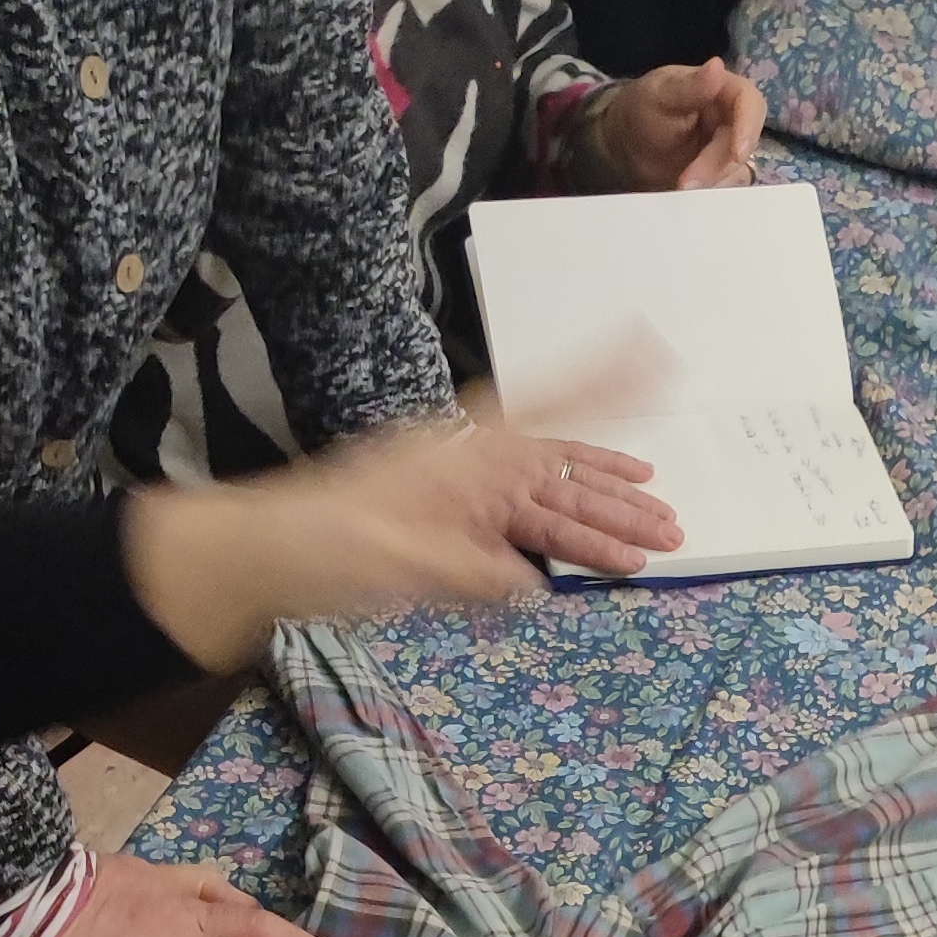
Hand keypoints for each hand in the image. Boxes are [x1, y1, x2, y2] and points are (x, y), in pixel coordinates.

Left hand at [122, 413, 684, 650]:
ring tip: (657, 544)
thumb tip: (527, 582)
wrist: (260, 556)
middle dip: (620, 498)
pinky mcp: (446, 533)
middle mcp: (470, 468)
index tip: (654, 354)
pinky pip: (518, 535)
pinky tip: (592, 562)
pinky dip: (561, 547)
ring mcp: (459, 501)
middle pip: (560, 475)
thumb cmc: (317, 546)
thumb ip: (465, 571)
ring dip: (600, 525)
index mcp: (464, 456)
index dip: (606, 384)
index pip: (550, 412)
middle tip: (677, 522)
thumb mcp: (394, 561)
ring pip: (546, 508)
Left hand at [576, 58, 767, 191]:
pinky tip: (689, 195)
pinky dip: (712, 194)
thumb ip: (690, 86)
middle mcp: (732, 119)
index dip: (748, 127)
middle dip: (717, 165)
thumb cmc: (642, 110)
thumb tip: (718, 66)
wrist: (624, 147)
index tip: (737, 153)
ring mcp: (728, 149)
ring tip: (680, 186)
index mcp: (722, 90)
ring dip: (713, 182)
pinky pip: (729, 187)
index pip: (750, 102)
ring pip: (739, 169)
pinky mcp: (722, 175)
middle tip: (686, 182)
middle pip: (743, 143)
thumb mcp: (660, 95)